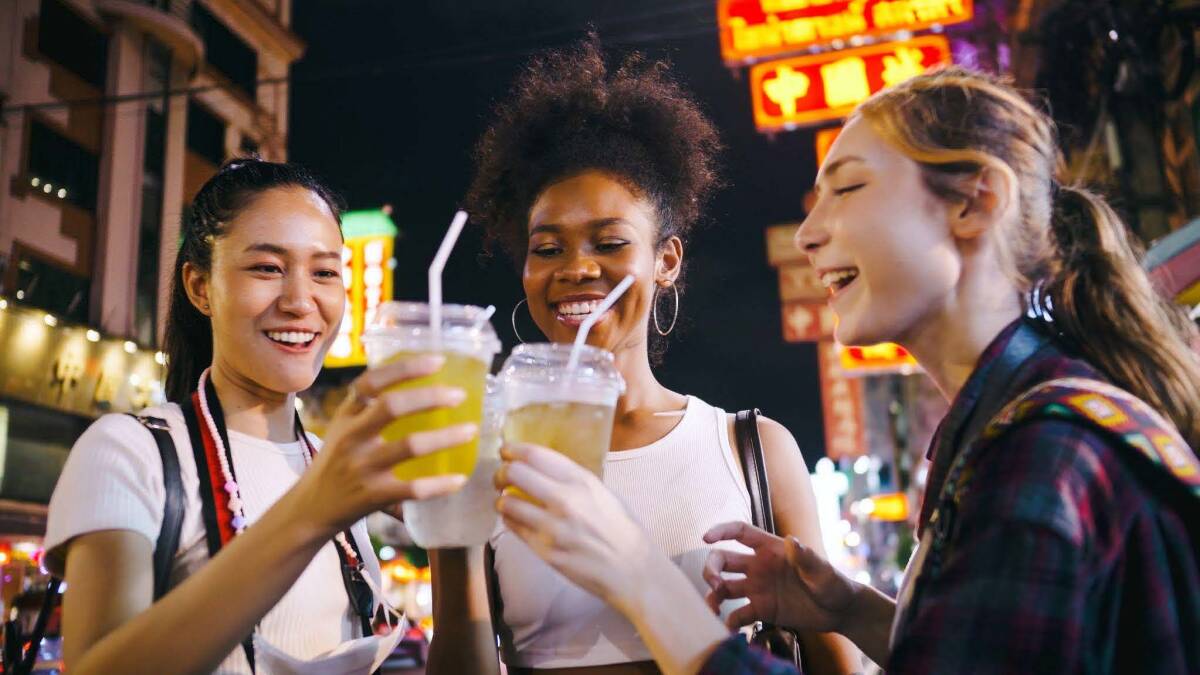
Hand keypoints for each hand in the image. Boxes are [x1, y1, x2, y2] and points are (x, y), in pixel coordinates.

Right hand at [290, 355, 472, 535]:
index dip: (406, 368)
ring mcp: (362, 467)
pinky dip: (440, 484)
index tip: (438, 361)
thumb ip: (369, 409)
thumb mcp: (343, 429)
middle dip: (430, 397)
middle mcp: (351, 437)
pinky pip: (413, 488)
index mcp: (346, 415)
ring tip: (470, 430)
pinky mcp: (372, 496)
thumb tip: (420, 384)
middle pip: (392, 407)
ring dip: (445, 437)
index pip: (372, 381)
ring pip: (409, 445)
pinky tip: (460, 479)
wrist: (309, 510)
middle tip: (460, 395)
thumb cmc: (335, 464)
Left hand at [493, 443, 657, 614]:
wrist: (632, 570)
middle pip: (515, 473)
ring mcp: (552, 527)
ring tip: (506, 500)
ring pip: (508, 503)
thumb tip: (544, 470)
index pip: (536, 455)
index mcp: (582, 481)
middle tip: (502, 477)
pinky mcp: (544, 551)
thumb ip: (574, 480)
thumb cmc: (622, 530)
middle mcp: (565, 500)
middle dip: (502, 473)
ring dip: (502, 499)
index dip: (514, 449)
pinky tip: (515, 518)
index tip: (506, 450)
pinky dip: (509, 519)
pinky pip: (514, 528)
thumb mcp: (604, 493)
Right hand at [702, 522, 858, 632]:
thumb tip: (792, 541)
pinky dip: (730, 622)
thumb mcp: (823, 571)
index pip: (740, 532)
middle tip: (714, 584)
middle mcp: (759, 566)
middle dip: (711, 569)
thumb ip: (807, 558)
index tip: (706, 537)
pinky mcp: (762, 610)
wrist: (840, 611)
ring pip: (725, 587)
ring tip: (713, 609)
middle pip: (724, 560)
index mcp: (771, 549)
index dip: (721, 531)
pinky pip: (739, 614)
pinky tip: (729, 630)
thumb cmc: (834, 584)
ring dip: (713, 595)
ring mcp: (758, 588)